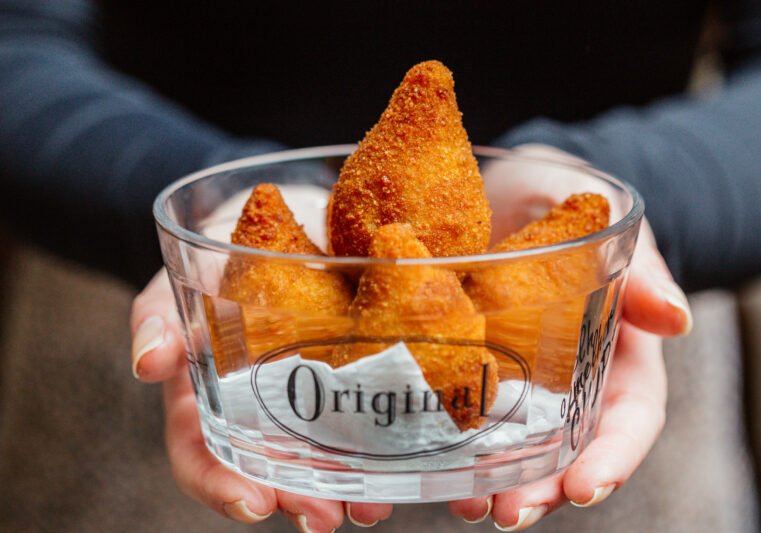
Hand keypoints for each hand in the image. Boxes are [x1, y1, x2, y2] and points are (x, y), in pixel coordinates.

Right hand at [131, 269, 392, 531]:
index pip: (201, 451)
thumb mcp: (185, 273)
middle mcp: (258, 405)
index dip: (220, 484)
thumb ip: (159, 314)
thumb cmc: (227, 248)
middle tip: (323, 517)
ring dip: (343, 490)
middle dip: (294, 499)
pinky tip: (403, 462)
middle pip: (269, 468)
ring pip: (321, 456)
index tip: (253, 505)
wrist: (292, 214)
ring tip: (369, 509)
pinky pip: (365, 417)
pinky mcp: (352, 375)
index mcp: (208, 392)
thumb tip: (145, 364)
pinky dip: (382, 447)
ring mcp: (308, 394)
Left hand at [447, 220, 691, 529]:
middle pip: (568, 447)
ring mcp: (517, 373)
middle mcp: (569, 374)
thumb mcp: (604, 218)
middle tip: (508, 514)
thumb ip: (642, 263)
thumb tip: (677, 320)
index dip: (613, 457)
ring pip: (514, 443)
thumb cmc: (565, 196)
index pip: (629, 414)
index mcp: (617, 347)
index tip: (583, 489)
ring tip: (465, 505)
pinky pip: (462, 408)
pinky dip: (446, 441)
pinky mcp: (469, 360)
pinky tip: (418, 460)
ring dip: (493, 481)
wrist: (503, 186)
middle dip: (544, 488)